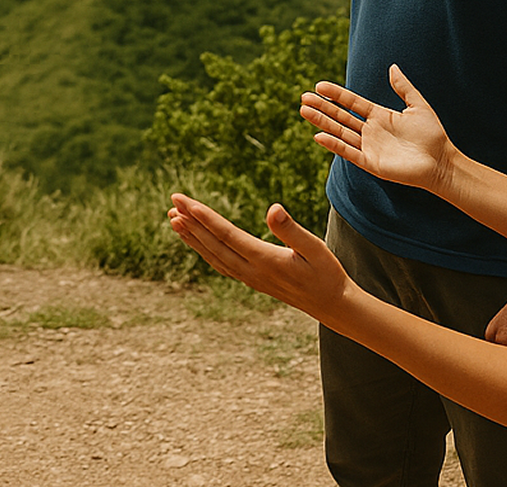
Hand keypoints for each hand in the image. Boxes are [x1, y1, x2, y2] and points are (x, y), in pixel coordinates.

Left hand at [167, 195, 350, 318]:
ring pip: (213, 255)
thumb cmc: (327, 274)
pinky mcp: (252, 280)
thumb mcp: (314, 248)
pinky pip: (220, 264)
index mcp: (264, 260)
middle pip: (213, 244)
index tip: (186, 203)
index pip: (227, 235)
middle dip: (191, 222)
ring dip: (193, 237)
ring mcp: (249, 278)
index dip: (205, 218)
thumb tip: (273, 208)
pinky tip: (196, 241)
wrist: (333, 306)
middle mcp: (251, 271)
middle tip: (173, 201)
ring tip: (174, 219)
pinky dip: (204, 250)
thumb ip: (291, 230)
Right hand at [301, 66, 453, 193]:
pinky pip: (348, 152)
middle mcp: (370, 131)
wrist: (441, 162)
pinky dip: (334, 144)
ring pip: (339, 132)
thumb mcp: (418, 106)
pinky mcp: (370, 163)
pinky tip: (319, 135)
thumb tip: (392, 67)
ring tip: (304, 111)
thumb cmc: (433, 135)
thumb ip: (404, 87)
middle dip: (322, 107)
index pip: (351, 103)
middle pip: (340, 116)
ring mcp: (369, 147)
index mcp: (379, 116)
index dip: (336, 94)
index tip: (319, 86)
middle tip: (303, 97)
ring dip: (322, 122)